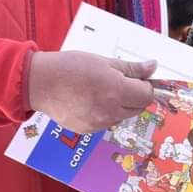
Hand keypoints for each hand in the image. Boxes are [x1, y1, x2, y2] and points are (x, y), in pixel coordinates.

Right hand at [28, 50, 155, 133]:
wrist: (40, 83)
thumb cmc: (70, 67)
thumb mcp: (104, 61)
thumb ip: (131, 68)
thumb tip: (153, 67)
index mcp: (117, 91)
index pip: (147, 95)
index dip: (145, 85)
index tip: (137, 78)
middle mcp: (110, 111)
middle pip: (138, 108)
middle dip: (134, 95)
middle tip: (119, 82)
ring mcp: (99, 123)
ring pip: (123, 116)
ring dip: (121, 105)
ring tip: (101, 90)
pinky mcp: (88, 130)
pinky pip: (107, 122)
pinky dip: (106, 113)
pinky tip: (91, 100)